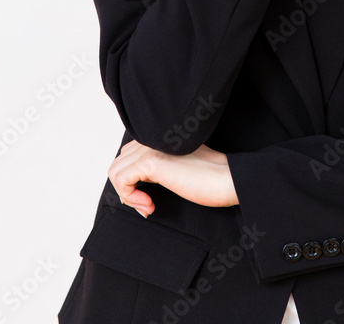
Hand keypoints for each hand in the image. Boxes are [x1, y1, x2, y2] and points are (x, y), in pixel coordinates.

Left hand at [108, 140, 238, 215]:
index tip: (148, 199)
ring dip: (127, 195)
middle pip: (118, 163)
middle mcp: (151, 138)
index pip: (127, 156)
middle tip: (148, 204)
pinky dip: (130, 197)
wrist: (228, 179)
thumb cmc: (208, 178)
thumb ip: (158, 166)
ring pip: (115, 171)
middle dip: (128, 189)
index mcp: (157, 136)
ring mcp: (151, 148)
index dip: (133, 181)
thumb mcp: (177, 166)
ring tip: (148, 205)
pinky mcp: (153, 163)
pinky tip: (149, 205)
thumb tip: (134, 184)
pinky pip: (121, 180)